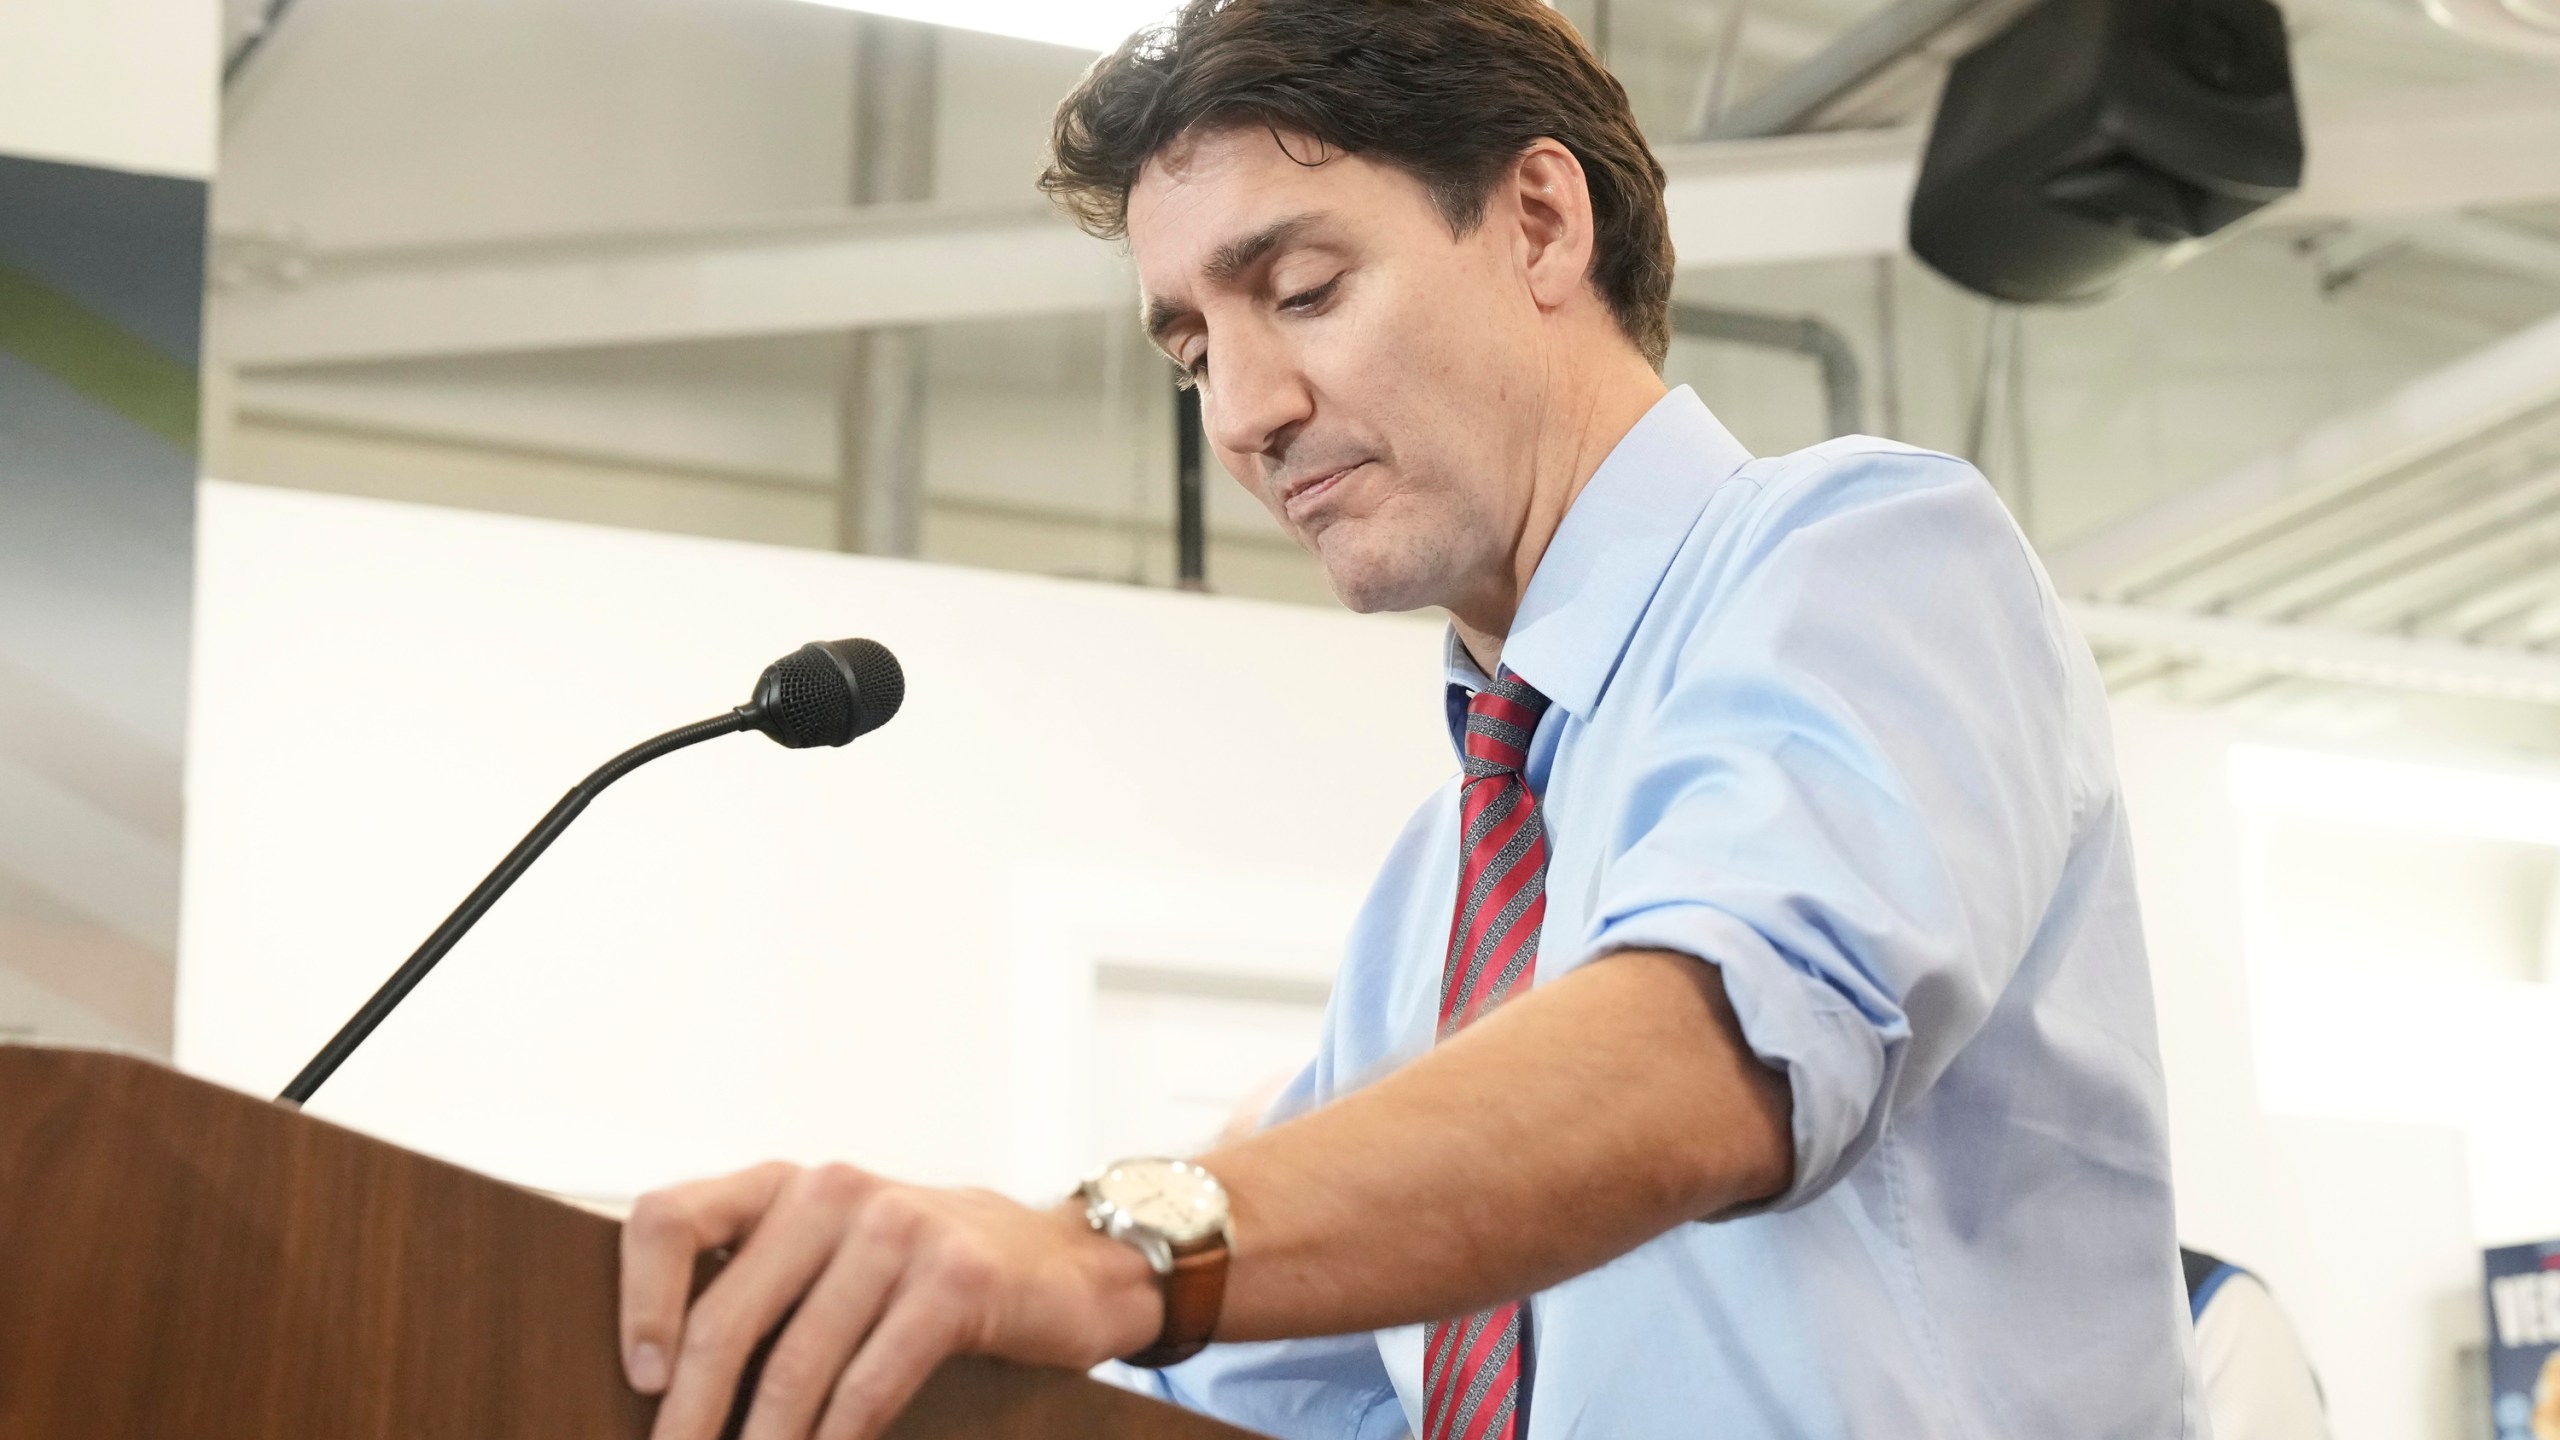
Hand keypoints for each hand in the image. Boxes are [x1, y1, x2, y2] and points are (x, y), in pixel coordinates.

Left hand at [619, 1162, 1163, 1439]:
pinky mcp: (954, 1280)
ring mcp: (898, 1230)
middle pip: (727, 1318)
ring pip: (795, 1365)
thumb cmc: (929, 1274)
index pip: (671, 1218)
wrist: (1072, 1266)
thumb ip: (765, 1281)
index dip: (639, 1301)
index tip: (641, 1380)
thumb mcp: (841, 1252)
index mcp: (789, 1184)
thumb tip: (666, 1384)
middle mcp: (835, 1191)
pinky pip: (868, 1384)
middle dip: (691, 1418)